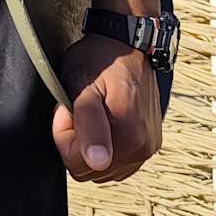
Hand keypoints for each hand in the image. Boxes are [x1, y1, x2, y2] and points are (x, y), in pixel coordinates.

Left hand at [51, 34, 161, 183]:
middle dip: (77, 141)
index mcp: (128, 136)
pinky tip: (105, 122)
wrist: (126, 44)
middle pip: (90, 170)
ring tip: (94, 112)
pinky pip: (118, 163)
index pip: (76, 164)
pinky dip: (106, 147)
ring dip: (91, 144)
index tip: (69, 108)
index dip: (64, 134)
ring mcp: (148, 148)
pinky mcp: (150, 144)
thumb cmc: (99, 60)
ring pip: (103, 169)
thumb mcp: (82, 86)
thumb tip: (98, 161)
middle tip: (81, 108)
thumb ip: (88, 125)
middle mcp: (143, 148)